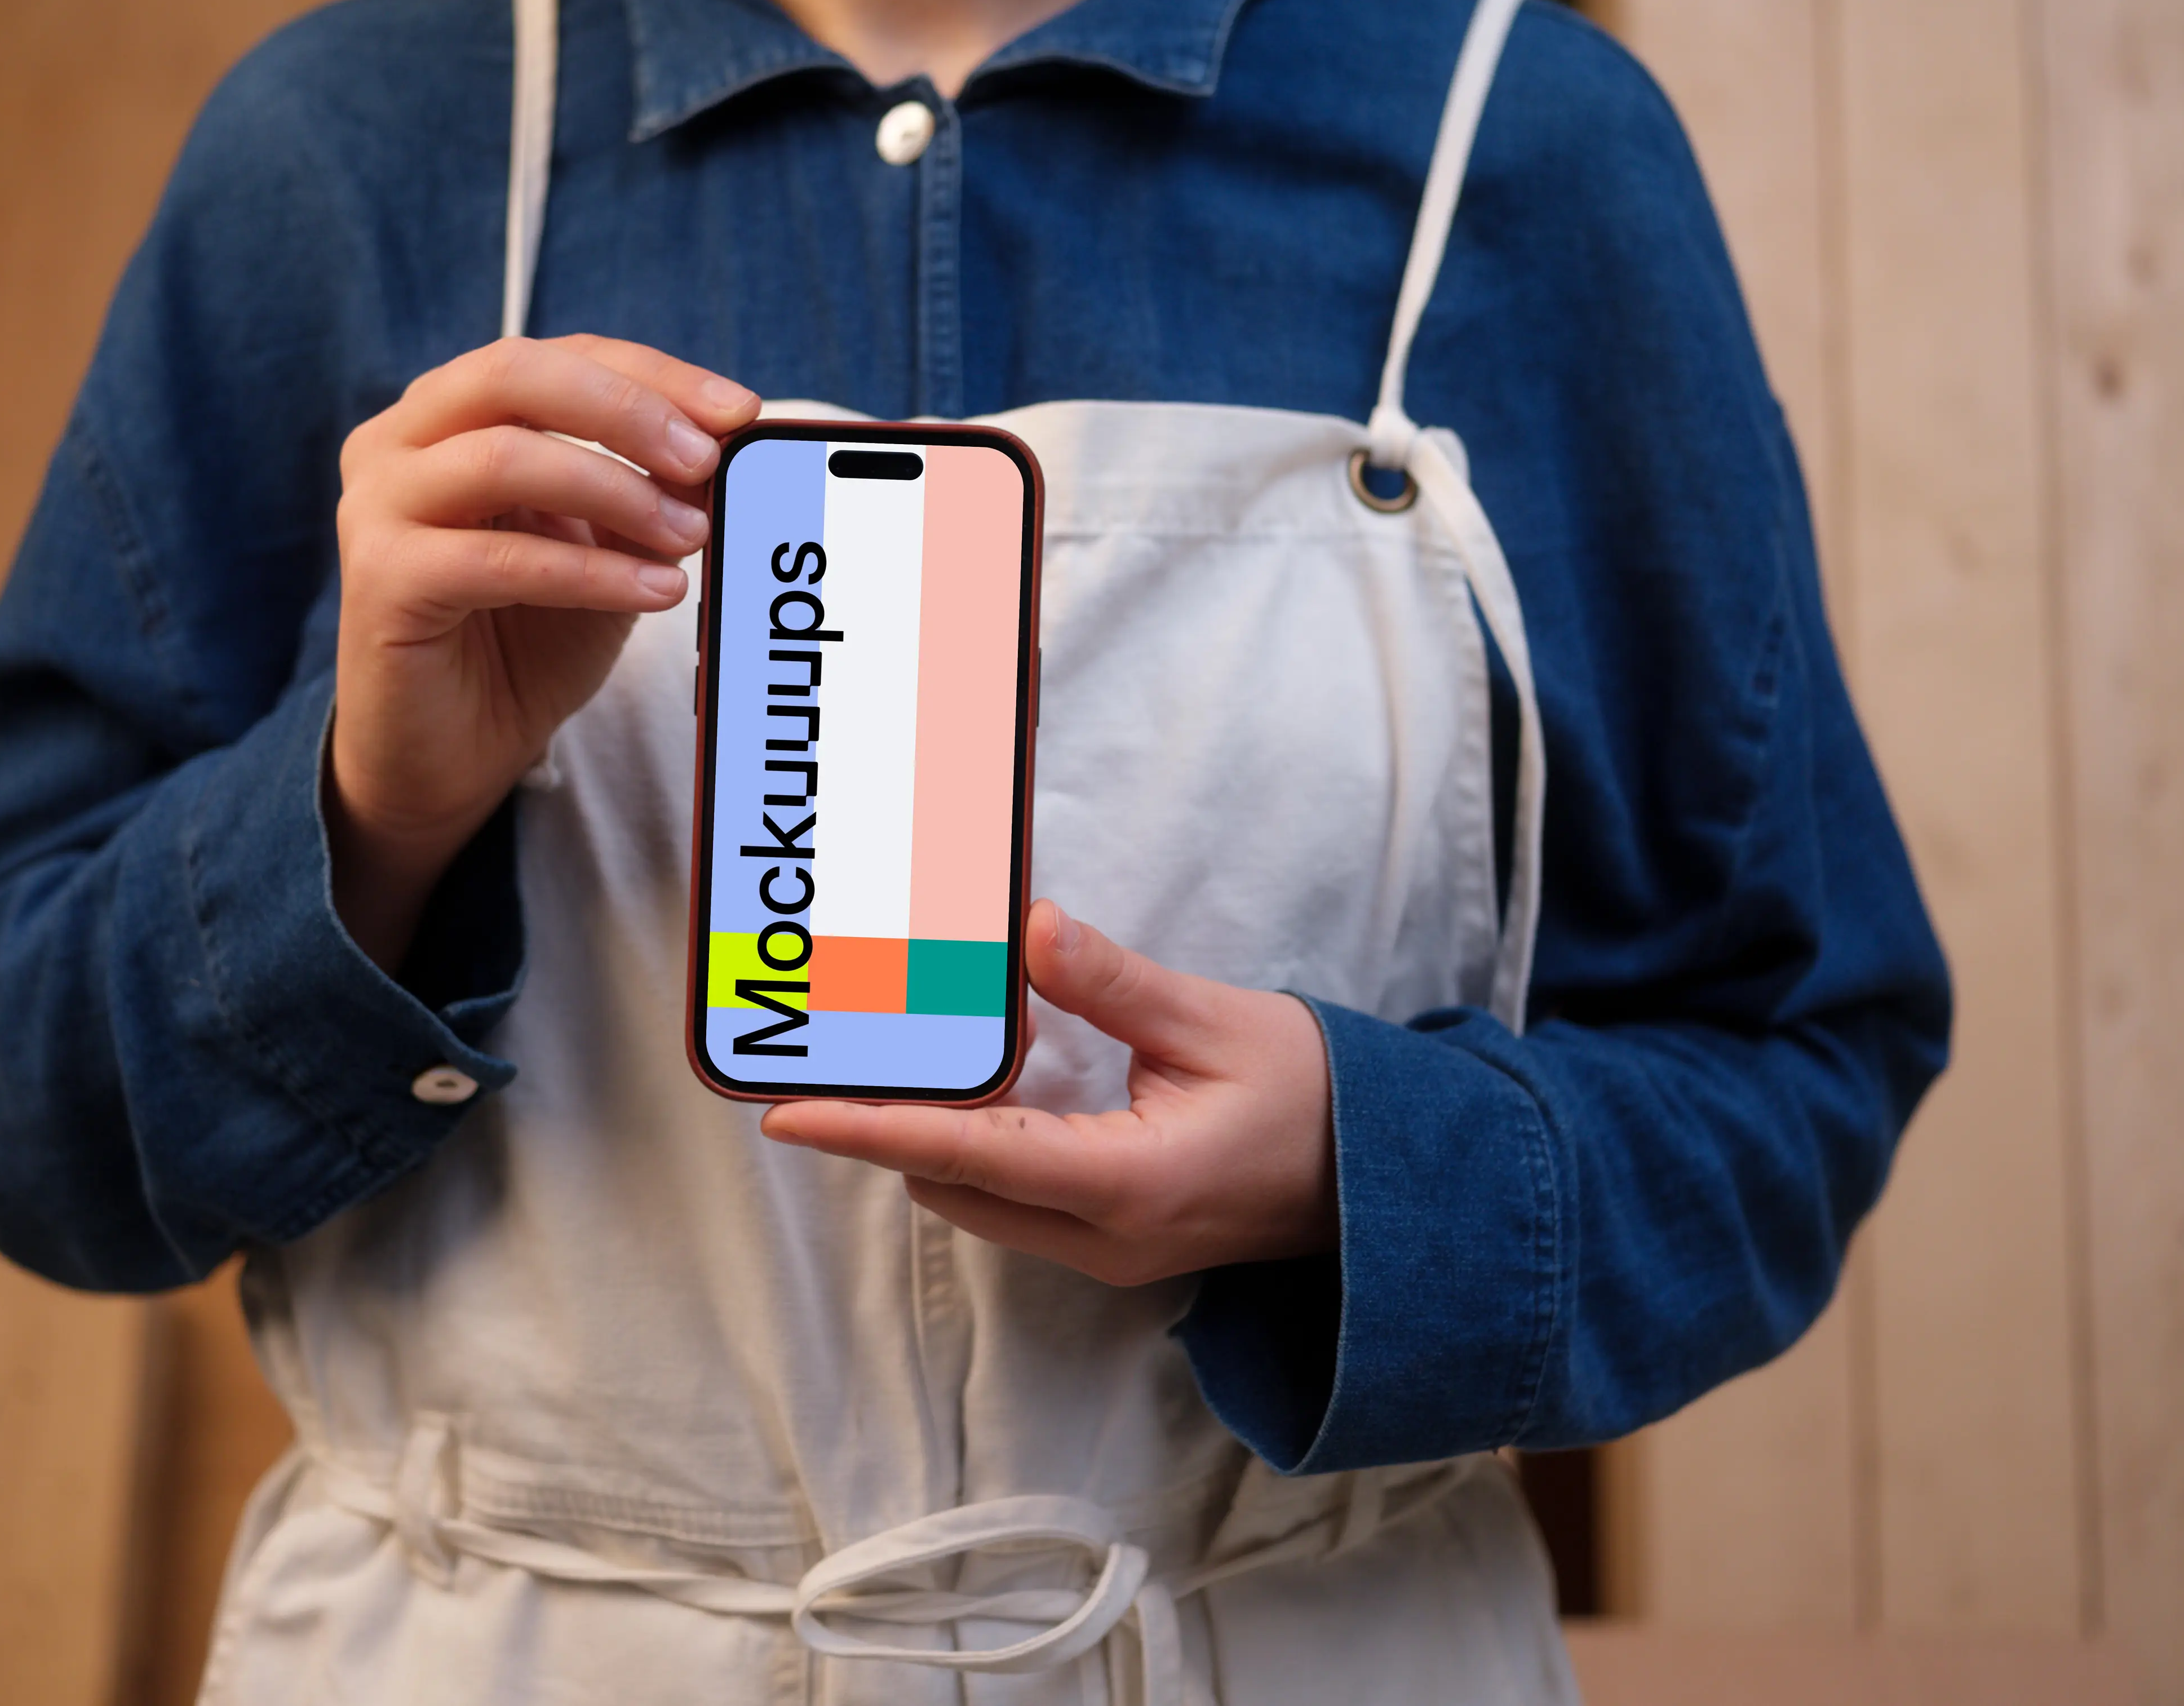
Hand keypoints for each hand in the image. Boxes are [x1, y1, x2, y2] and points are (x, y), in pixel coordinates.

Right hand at [330, 334, 758, 965]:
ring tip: (690, 535)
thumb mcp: (603, 546)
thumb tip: (728, 450)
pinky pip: (498, 558)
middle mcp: (399, 442)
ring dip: (616, 491)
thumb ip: (648, 492)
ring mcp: (377, 507)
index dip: (654, 376)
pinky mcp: (381, 581)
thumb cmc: (524, 637)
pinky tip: (657, 591)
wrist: (449, 751)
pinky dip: (590, 571)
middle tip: (706, 460)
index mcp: (451, 412)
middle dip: (627, 409)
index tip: (740, 411)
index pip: (559, 357)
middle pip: (514, 374)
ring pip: (503, 457)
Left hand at [762, 902, 1338, 1284]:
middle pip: (952, 1185)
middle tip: (836, 1050)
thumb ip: (1115, 982)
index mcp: (1128, 1184)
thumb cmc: (1319, 1096)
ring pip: (978, 1199)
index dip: (870, 1130)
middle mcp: (1106, 1238)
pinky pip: (1017, 1200)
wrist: (1396, 1183)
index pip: (966, 1155)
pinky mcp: (1117, 1242)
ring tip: (905, 1052)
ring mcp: (1111, 1253)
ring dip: (936, 1136)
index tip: (787, 1116)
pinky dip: (981, 1148)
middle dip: (887, 1125)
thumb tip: (1032, 929)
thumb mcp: (1217, 1022)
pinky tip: (984, 1082)